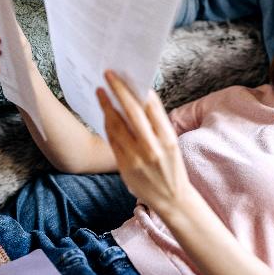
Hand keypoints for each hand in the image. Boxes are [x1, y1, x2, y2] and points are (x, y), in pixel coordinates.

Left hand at [97, 70, 193, 212]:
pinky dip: (107, 124)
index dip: (137, 90)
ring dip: (107, 106)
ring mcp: (136, 158)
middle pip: (131, 112)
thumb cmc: (173, 168)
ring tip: (101, 92)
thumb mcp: (172, 144)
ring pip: (117, 125)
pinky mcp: (125, 166)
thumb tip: (142, 99)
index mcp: (168, 139)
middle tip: (108, 75)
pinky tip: (105, 113)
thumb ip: (158, 125)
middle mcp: (152, 147)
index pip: (151, 108)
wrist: (172, 199)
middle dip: (118, 91)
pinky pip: (113, 141)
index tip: (127, 76)